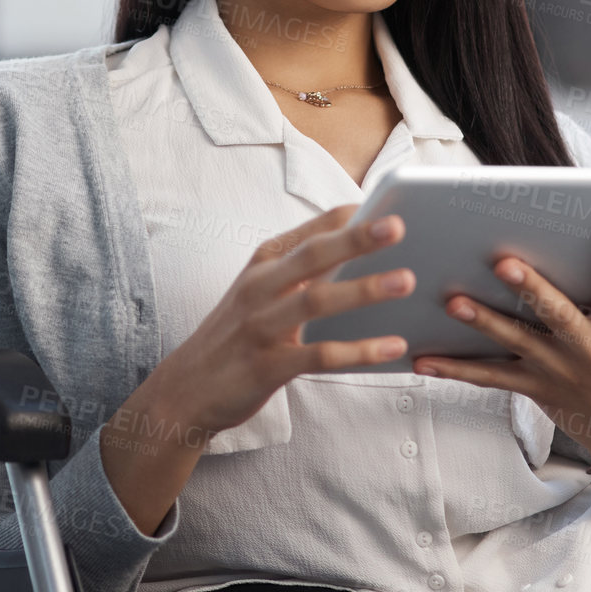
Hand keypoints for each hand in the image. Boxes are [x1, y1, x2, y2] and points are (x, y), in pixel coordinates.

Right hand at [147, 203, 416, 439]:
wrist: (184, 390)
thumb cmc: (233, 337)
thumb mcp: (256, 294)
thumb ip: (298, 272)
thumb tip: (353, 249)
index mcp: (261, 266)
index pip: (308, 233)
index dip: (345, 217)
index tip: (384, 201)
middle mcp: (259, 290)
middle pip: (312, 256)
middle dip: (356, 239)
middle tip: (398, 225)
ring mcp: (261, 328)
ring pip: (317, 301)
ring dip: (363, 289)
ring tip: (405, 280)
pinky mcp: (268, 366)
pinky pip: (319, 355)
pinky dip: (359, 351)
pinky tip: (393, 347)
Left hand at [411, 210, 590, 516]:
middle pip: (557, 316)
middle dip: (530, 289)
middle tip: (501, 261)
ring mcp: (558, 372)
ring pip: (513, 344)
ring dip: (480, 322)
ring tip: (449, 299)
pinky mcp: (534, 388)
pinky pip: (488, 377)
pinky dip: (453, 367)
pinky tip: (418, 356)